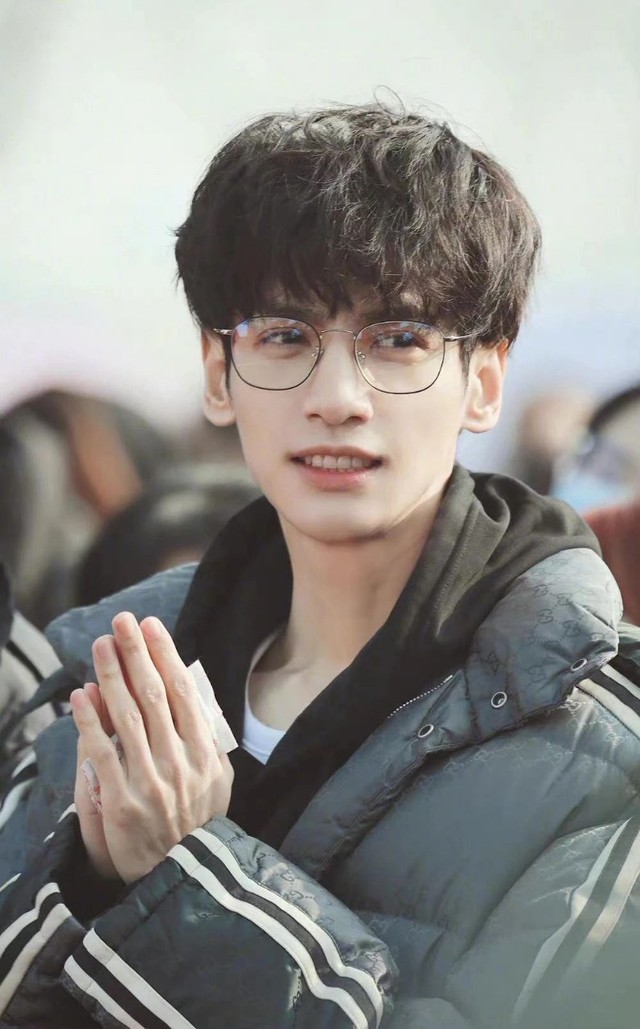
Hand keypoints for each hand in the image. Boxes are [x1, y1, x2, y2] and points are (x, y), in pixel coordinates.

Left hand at [70, 612, 233, 883]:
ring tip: (100, 645)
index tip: (151, 626)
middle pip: (155, 696)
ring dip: (112, 676)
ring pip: (128, 717)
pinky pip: (103, 753)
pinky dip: (90, 722)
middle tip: (122, 621)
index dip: (166, 656)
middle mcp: (181, 763)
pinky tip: (79, 696)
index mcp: (206, 754)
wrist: (182, 877)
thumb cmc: (197, 823)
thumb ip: (207, 739)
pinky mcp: (122, 802)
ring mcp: (152, 782)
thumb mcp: (218, 781)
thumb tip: (191, 694)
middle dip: (137, 654)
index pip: (184, 692)